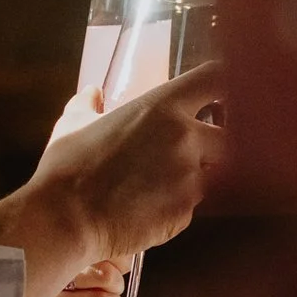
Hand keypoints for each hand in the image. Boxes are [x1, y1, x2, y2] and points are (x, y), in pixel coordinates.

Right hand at [33, 62, 225, 265]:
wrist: (65, 217)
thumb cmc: (67, 167)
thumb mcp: (74, 123)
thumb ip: (89, 103)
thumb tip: (92, 93)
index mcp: (162, 106)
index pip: (216, 79)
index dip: (223, 86)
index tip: (222, 96)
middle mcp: (185, 137)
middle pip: (230, 134)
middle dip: (217, 144)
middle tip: (193, 153)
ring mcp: (189, 177)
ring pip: (214, 174)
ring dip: (197, 179)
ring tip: (161, 186)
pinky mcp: (186, 212)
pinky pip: (193, 207)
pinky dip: (178, 208)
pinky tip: (149, 209)